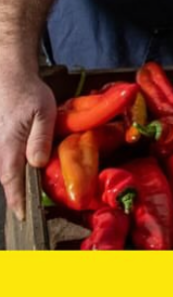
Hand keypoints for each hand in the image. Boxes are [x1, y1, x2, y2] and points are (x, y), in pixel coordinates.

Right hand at [0, 69, 55, 221]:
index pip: (11, 180)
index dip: (17, 199)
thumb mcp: (44, 113)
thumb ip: (40, 138)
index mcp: (10, 146)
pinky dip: (11, 173)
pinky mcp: (0, 141)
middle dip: (15, 198)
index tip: (23, 216)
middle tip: (26, 215)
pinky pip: (5, 162)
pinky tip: (21, 179)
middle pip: (7, 179)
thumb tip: (37, 163)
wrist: (11, 80)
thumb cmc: (30, 95)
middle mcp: (0, 149)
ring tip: (24, 202)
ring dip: (13, 186)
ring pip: (5, 171)